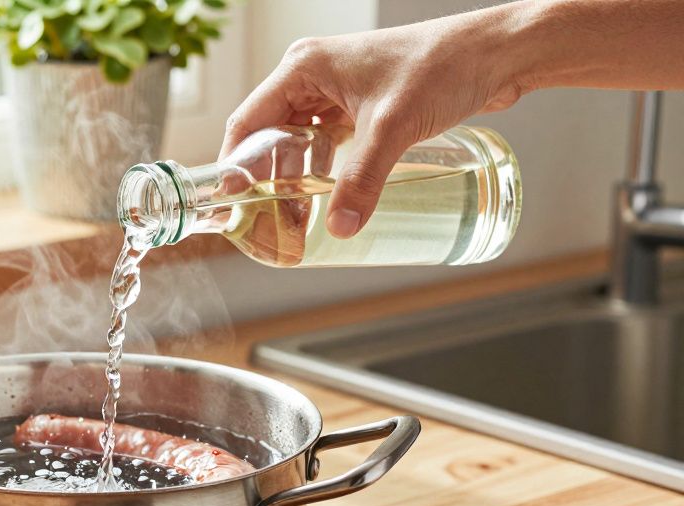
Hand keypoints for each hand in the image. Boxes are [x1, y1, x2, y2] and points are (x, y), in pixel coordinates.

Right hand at [221, 7, 528, 238]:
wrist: (495, 54)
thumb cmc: (442, 66)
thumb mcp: (392, 128)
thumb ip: (362, 180)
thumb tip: (339, 228)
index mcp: (303, 67)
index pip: (247, 121)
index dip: (235, 166)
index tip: (232, 205)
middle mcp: (312, 77)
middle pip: (268, 137)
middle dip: (264, 182)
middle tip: (266, 222)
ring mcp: (336, 93)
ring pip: (296, 144)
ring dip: (293, 181)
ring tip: (294, 221)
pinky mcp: (360, 107)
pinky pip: (325, 145)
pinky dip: (320, 173)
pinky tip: (324, 201)